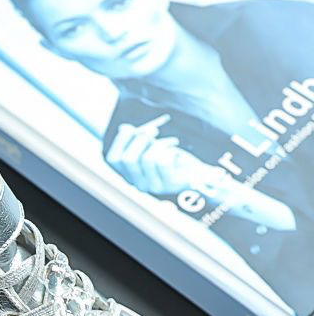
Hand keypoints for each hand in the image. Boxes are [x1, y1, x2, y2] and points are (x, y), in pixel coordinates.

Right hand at [106, 117, 220, 196]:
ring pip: (146, 158)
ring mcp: (153, 187)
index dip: (121, 140)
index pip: (113, 159)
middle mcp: (138, 184)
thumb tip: (124, 129)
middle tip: (155, 132)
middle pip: (126, 159)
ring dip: (160, 144)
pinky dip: (170, 150)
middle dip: (140, 139)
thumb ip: (138, 140)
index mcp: (130, 175)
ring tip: (171, 143)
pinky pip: (163, 161)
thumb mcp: (154, 147)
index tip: (133, 128)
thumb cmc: (177, 160)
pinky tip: (176, 151)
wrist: (203, 176)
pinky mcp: (170, 185)